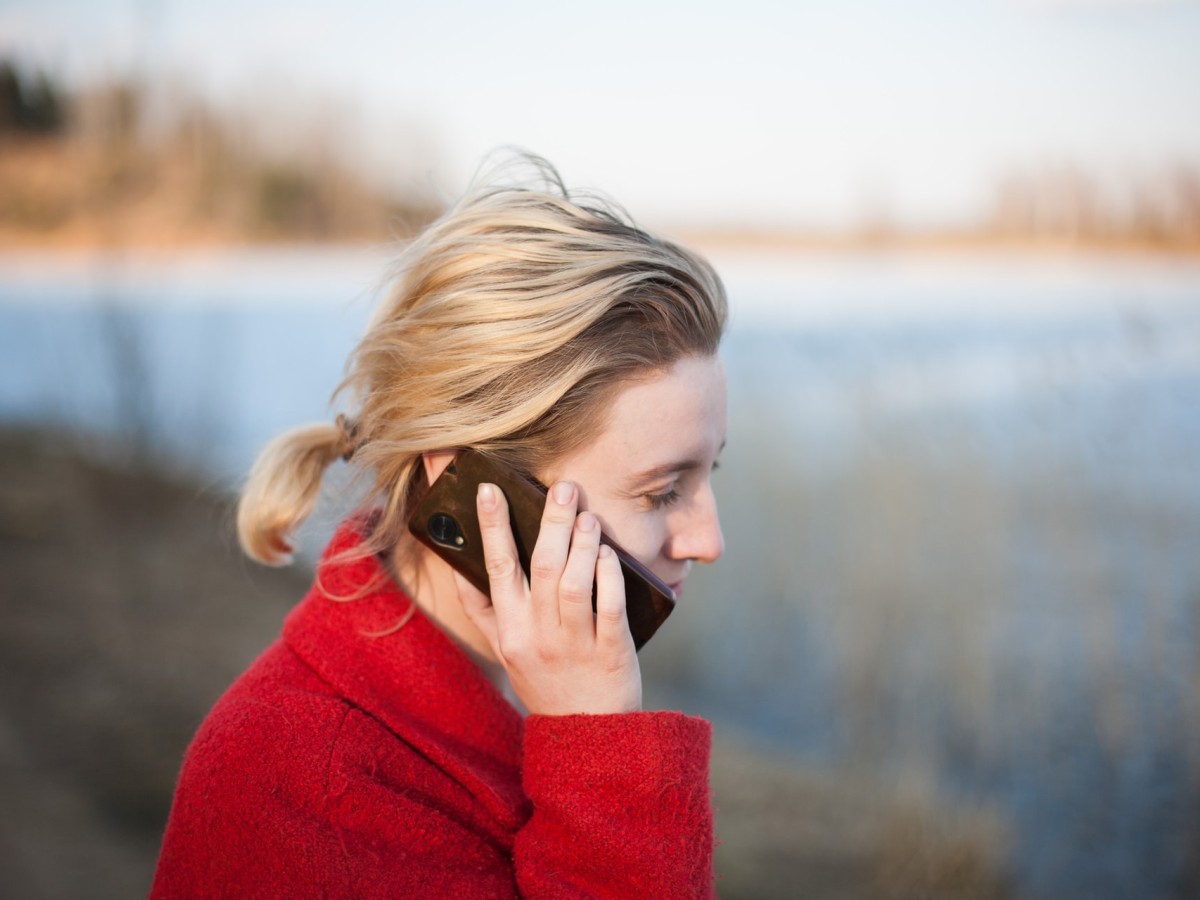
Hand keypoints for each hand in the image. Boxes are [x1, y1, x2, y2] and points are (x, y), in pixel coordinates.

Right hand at [456, 479, 641, 715]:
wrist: (587, 736)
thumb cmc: (546, 684)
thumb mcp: (506, 652)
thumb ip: (485, 612)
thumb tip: (461, 567)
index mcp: (510, 631)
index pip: (497, 568)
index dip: (492, 526)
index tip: (489, 489)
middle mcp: (537, 636)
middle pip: (540, 567)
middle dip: (550, 521)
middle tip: (563, 486)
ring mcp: (574, 645)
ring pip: (574, 583)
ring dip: (582, 544)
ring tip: (586, 516)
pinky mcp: (609, 652)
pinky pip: (610, 607)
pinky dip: (609, 576)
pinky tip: (608, 553)